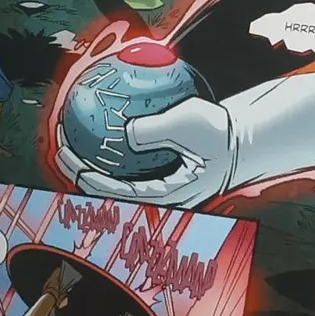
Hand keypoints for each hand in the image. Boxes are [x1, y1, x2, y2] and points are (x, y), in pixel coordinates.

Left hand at [57, 97, 237, 205]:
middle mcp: (161, 192)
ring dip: (96, 156)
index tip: (69, 159)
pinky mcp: (169, 164)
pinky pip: (135, 158)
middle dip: (83, 167)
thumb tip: (125, 134)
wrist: (253, 136)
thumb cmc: (223, 132)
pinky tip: (104, 121)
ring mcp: (165, 179)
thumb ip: (155, 131)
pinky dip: (117, 146)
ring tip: (73, 135)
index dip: (87, 177)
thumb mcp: (189, 125)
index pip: (116, 191)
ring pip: (121, 173)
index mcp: (165, 194)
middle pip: (112, 185)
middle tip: (61, 145)